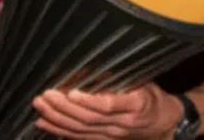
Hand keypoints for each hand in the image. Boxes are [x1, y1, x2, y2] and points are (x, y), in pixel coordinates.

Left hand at [32, 83, 180, 138]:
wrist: (164, 122)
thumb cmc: (150, 95)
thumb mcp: (140, 79)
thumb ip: (115, 77)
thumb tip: (84, 70)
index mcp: (135, 104)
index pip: (108, 105)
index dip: (89, 100)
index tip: (71, 91)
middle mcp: (122, 123)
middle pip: (89, 118)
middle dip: (63, 107)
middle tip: (45, 95)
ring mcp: (112, 135)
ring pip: (81, 130)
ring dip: (57, 119)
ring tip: (40, 106)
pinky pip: (79, 137)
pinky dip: (59, 131)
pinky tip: (43, 123)